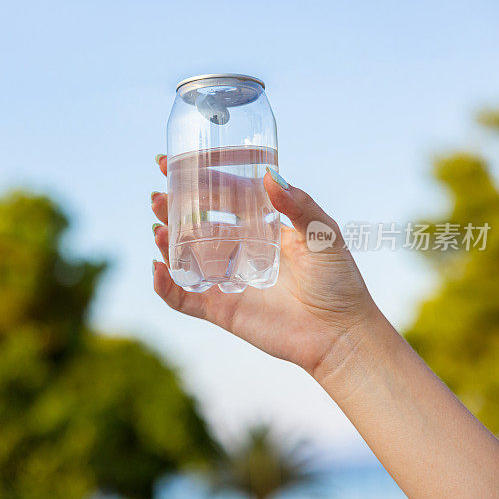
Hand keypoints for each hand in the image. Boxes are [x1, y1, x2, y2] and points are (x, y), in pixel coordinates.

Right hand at [151, 155, 381, 375]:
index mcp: (262, 227)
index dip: (198, 180)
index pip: (223, 197)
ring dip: (166, 242)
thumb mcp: (324, 235)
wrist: (340, 335)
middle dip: (173, 209)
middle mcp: (240, 250)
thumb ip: (299, 206)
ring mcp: (228, 280)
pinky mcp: (221, 309)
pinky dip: (166, 286)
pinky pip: (185, 297)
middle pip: (196, 224)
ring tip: (158, 229)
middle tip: (157, 197)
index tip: (172, 163)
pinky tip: (158, 269)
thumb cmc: (339, 283)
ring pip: (185, 257)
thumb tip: (269, 176)